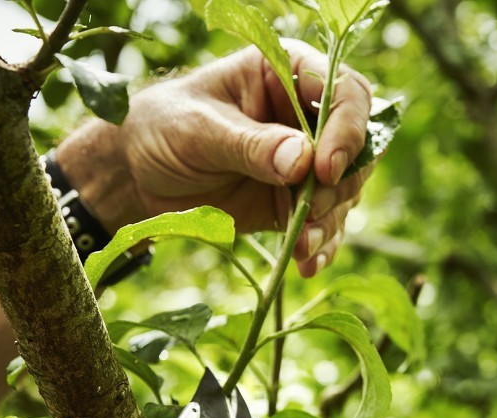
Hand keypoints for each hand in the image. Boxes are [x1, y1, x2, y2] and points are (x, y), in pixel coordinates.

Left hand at [58, 42, 374, 277]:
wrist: (138, 173)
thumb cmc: (162, 129)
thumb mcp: (197, 130)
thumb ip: (249, 144)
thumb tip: (302, 160)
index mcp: (286, 75)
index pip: (344, 92)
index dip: (347, 130)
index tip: (325, 169)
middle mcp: (306, 117)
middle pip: (358, 146)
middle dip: (341, 184)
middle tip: (309, 212)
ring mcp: (305, 162)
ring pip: (347, 189)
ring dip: (331, 220)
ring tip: (301, 245)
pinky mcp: (296, 201)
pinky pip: (326, 224)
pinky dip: (321, 246)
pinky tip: (305, 263)